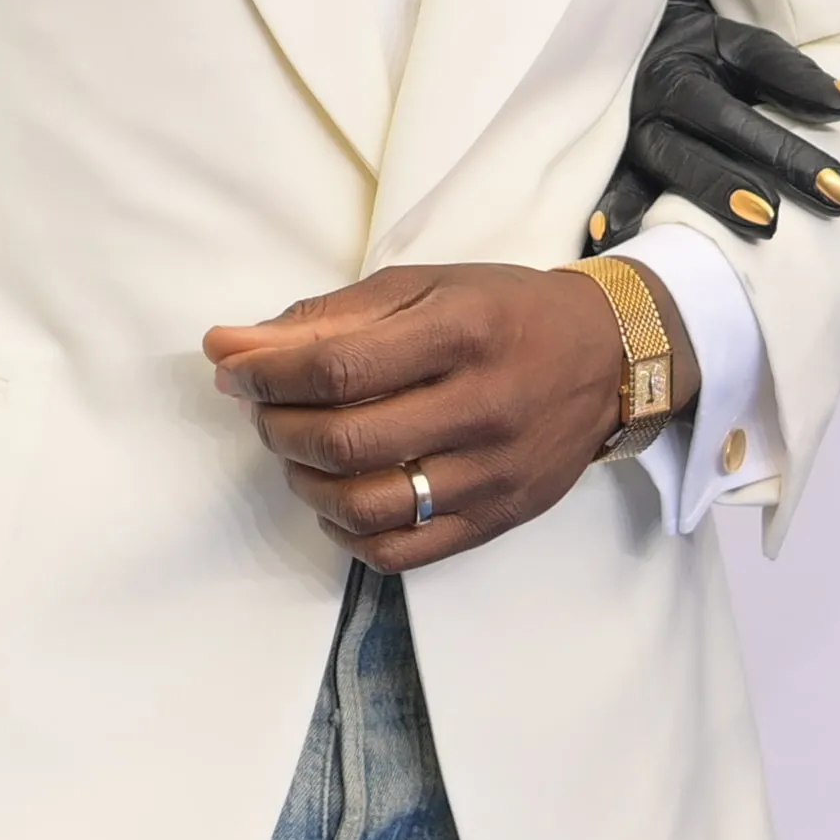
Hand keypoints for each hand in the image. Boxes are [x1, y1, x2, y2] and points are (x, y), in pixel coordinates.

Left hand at [203, 263, 698, 570]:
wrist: (609, 356)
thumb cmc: (505, 312)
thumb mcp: (425, 286)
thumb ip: (328, 317)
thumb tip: (231, 346)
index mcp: (461, 332)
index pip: (338, 368)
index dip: (266, 373)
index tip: (230, 367)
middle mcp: (481, 406)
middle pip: (343, 441)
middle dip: (276, 426)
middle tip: (265, 407)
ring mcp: (492, 473)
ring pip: (364, 505)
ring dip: (303, 482)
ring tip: (300, 453)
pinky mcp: (497, 519)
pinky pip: (398, 552)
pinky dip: (347, 533)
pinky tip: (338, 499)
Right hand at [580, 0, 839, 253]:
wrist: (629, 46)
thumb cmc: (699, 54)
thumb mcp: (740, 47)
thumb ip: (792, 76)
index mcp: (696, 56)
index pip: (760, 71)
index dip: (804, 96)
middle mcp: (661, 92)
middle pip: (722, 123)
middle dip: (780, 159)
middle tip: (835, 195)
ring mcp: (633, 131)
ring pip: (673, 160)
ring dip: (717, 190)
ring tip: (767, 222)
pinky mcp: (613, 165)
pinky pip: (615, 187)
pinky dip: (614, 209)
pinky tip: (610, 235)